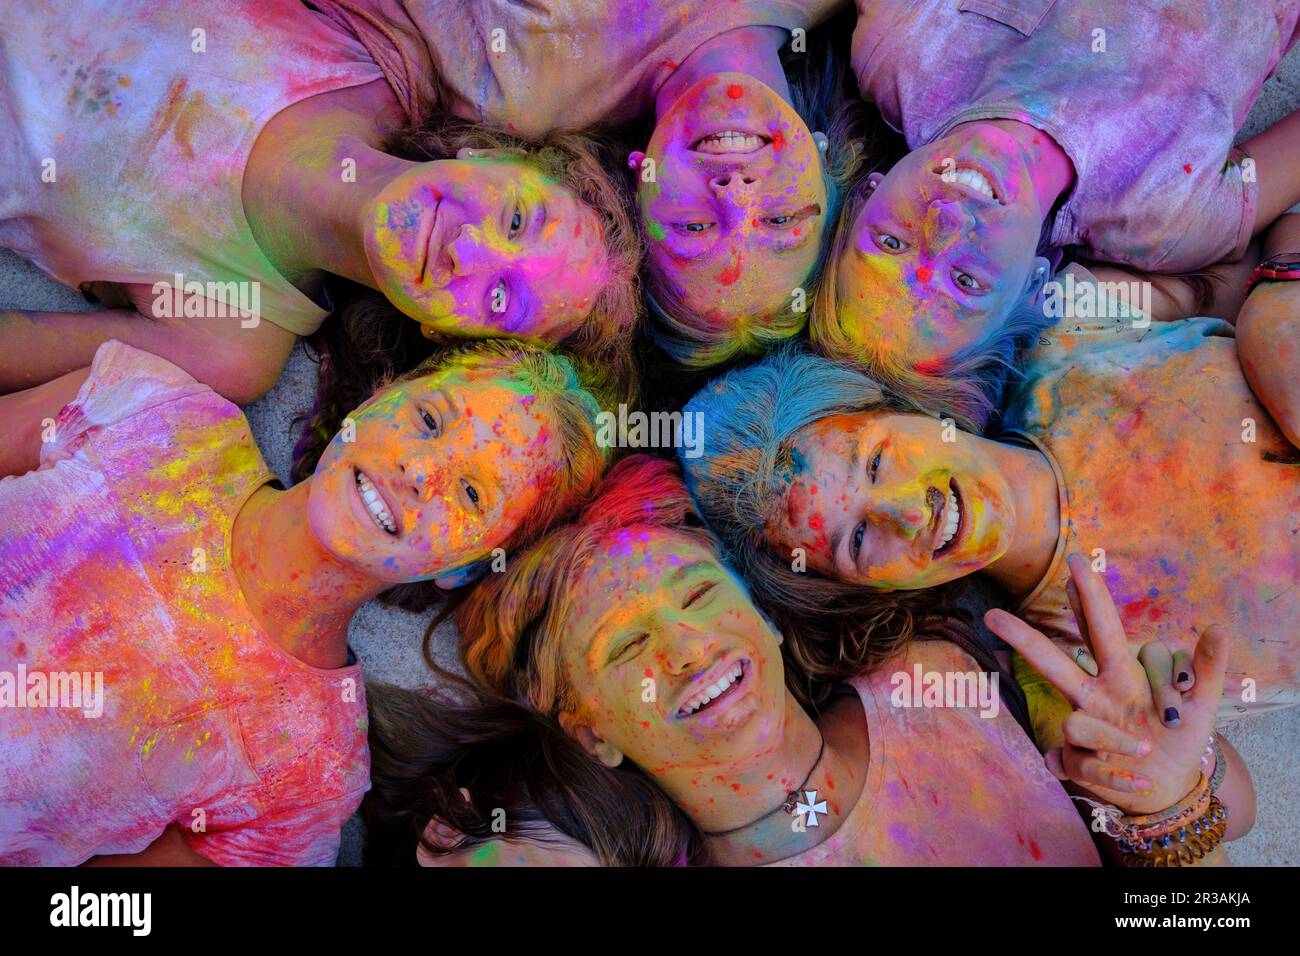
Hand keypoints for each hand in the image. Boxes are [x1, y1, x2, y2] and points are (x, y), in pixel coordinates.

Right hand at [986, 554, 1228, 813]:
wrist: (1171, 786)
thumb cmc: (1181, 735)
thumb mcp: (1202, 702)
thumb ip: (1207, 666)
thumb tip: (1218, 626)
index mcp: (1122, 674)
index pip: (1101, 630)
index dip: (1089, 598)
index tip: (1078, 562)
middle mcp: (1094, 696)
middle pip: (1054, 663)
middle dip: (1024, 639)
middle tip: (992, 616)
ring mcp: (1081, 729)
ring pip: (1077, 725)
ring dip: (1116, 741)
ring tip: (1145, 751)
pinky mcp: (1076, 764)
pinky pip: (1086, 767)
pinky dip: (1119, 776)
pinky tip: (1139, 779)